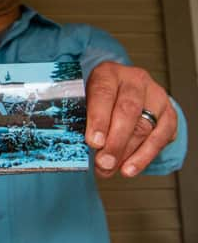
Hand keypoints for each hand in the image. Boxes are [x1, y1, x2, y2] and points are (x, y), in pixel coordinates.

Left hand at [85, 62, 176, 177]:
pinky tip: (130, 168)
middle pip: (127, 111)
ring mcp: (155, 96)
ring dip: (127, 153)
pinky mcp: (169, 113)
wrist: (121, 90)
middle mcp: (134, 80)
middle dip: (114, 141)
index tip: (93, 142)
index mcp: (108, 73)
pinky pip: (160, 137)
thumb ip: (82, 118)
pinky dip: (144, 156)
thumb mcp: (84, 99)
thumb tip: (75, 146)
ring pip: (144, 126)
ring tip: (111, 169)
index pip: (103, 94)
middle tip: (103, 162)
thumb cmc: (97, 98)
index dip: (98, 119)